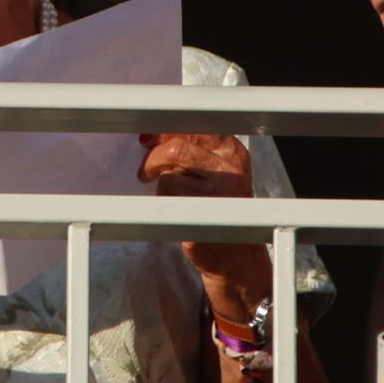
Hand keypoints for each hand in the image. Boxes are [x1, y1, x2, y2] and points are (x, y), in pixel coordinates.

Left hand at [137, 133, 266, 314]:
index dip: (165, 131)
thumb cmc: (219, 205)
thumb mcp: (218, 170)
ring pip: (168, 175)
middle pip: (176, 148)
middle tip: (146, 170)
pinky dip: (162, 203)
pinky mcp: (200, 218)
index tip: (149, 139)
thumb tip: (152, 133)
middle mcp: (230, 172)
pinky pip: (166, 201)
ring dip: (160, 184)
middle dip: (153, 158)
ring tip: (170, 195)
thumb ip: (193, 147)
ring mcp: (216, 197)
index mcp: (234, 153)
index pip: (193, 128)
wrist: (237, 254)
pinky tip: (174, 209)